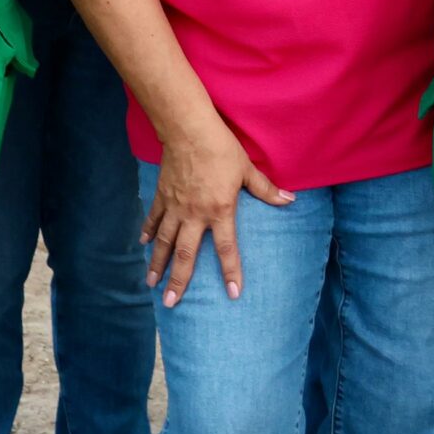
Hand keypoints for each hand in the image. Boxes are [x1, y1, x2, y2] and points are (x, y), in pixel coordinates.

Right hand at [141, 125, 291, 304]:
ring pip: (164, 242)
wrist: (188, 130)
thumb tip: (290, 200)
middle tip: (171, 303)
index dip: (231, 272)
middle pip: (186, 254)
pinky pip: (153, 219)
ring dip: (157, 265)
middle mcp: (195, 215)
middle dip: (178, 281)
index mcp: (220, 210)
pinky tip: (142, 246)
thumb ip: (266, 189)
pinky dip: (147, 232)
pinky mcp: (162, 196)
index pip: (227, 248)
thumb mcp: (247, 169)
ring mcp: (175, 207)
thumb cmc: (221, 149)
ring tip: (151, 285)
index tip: (233, 294)